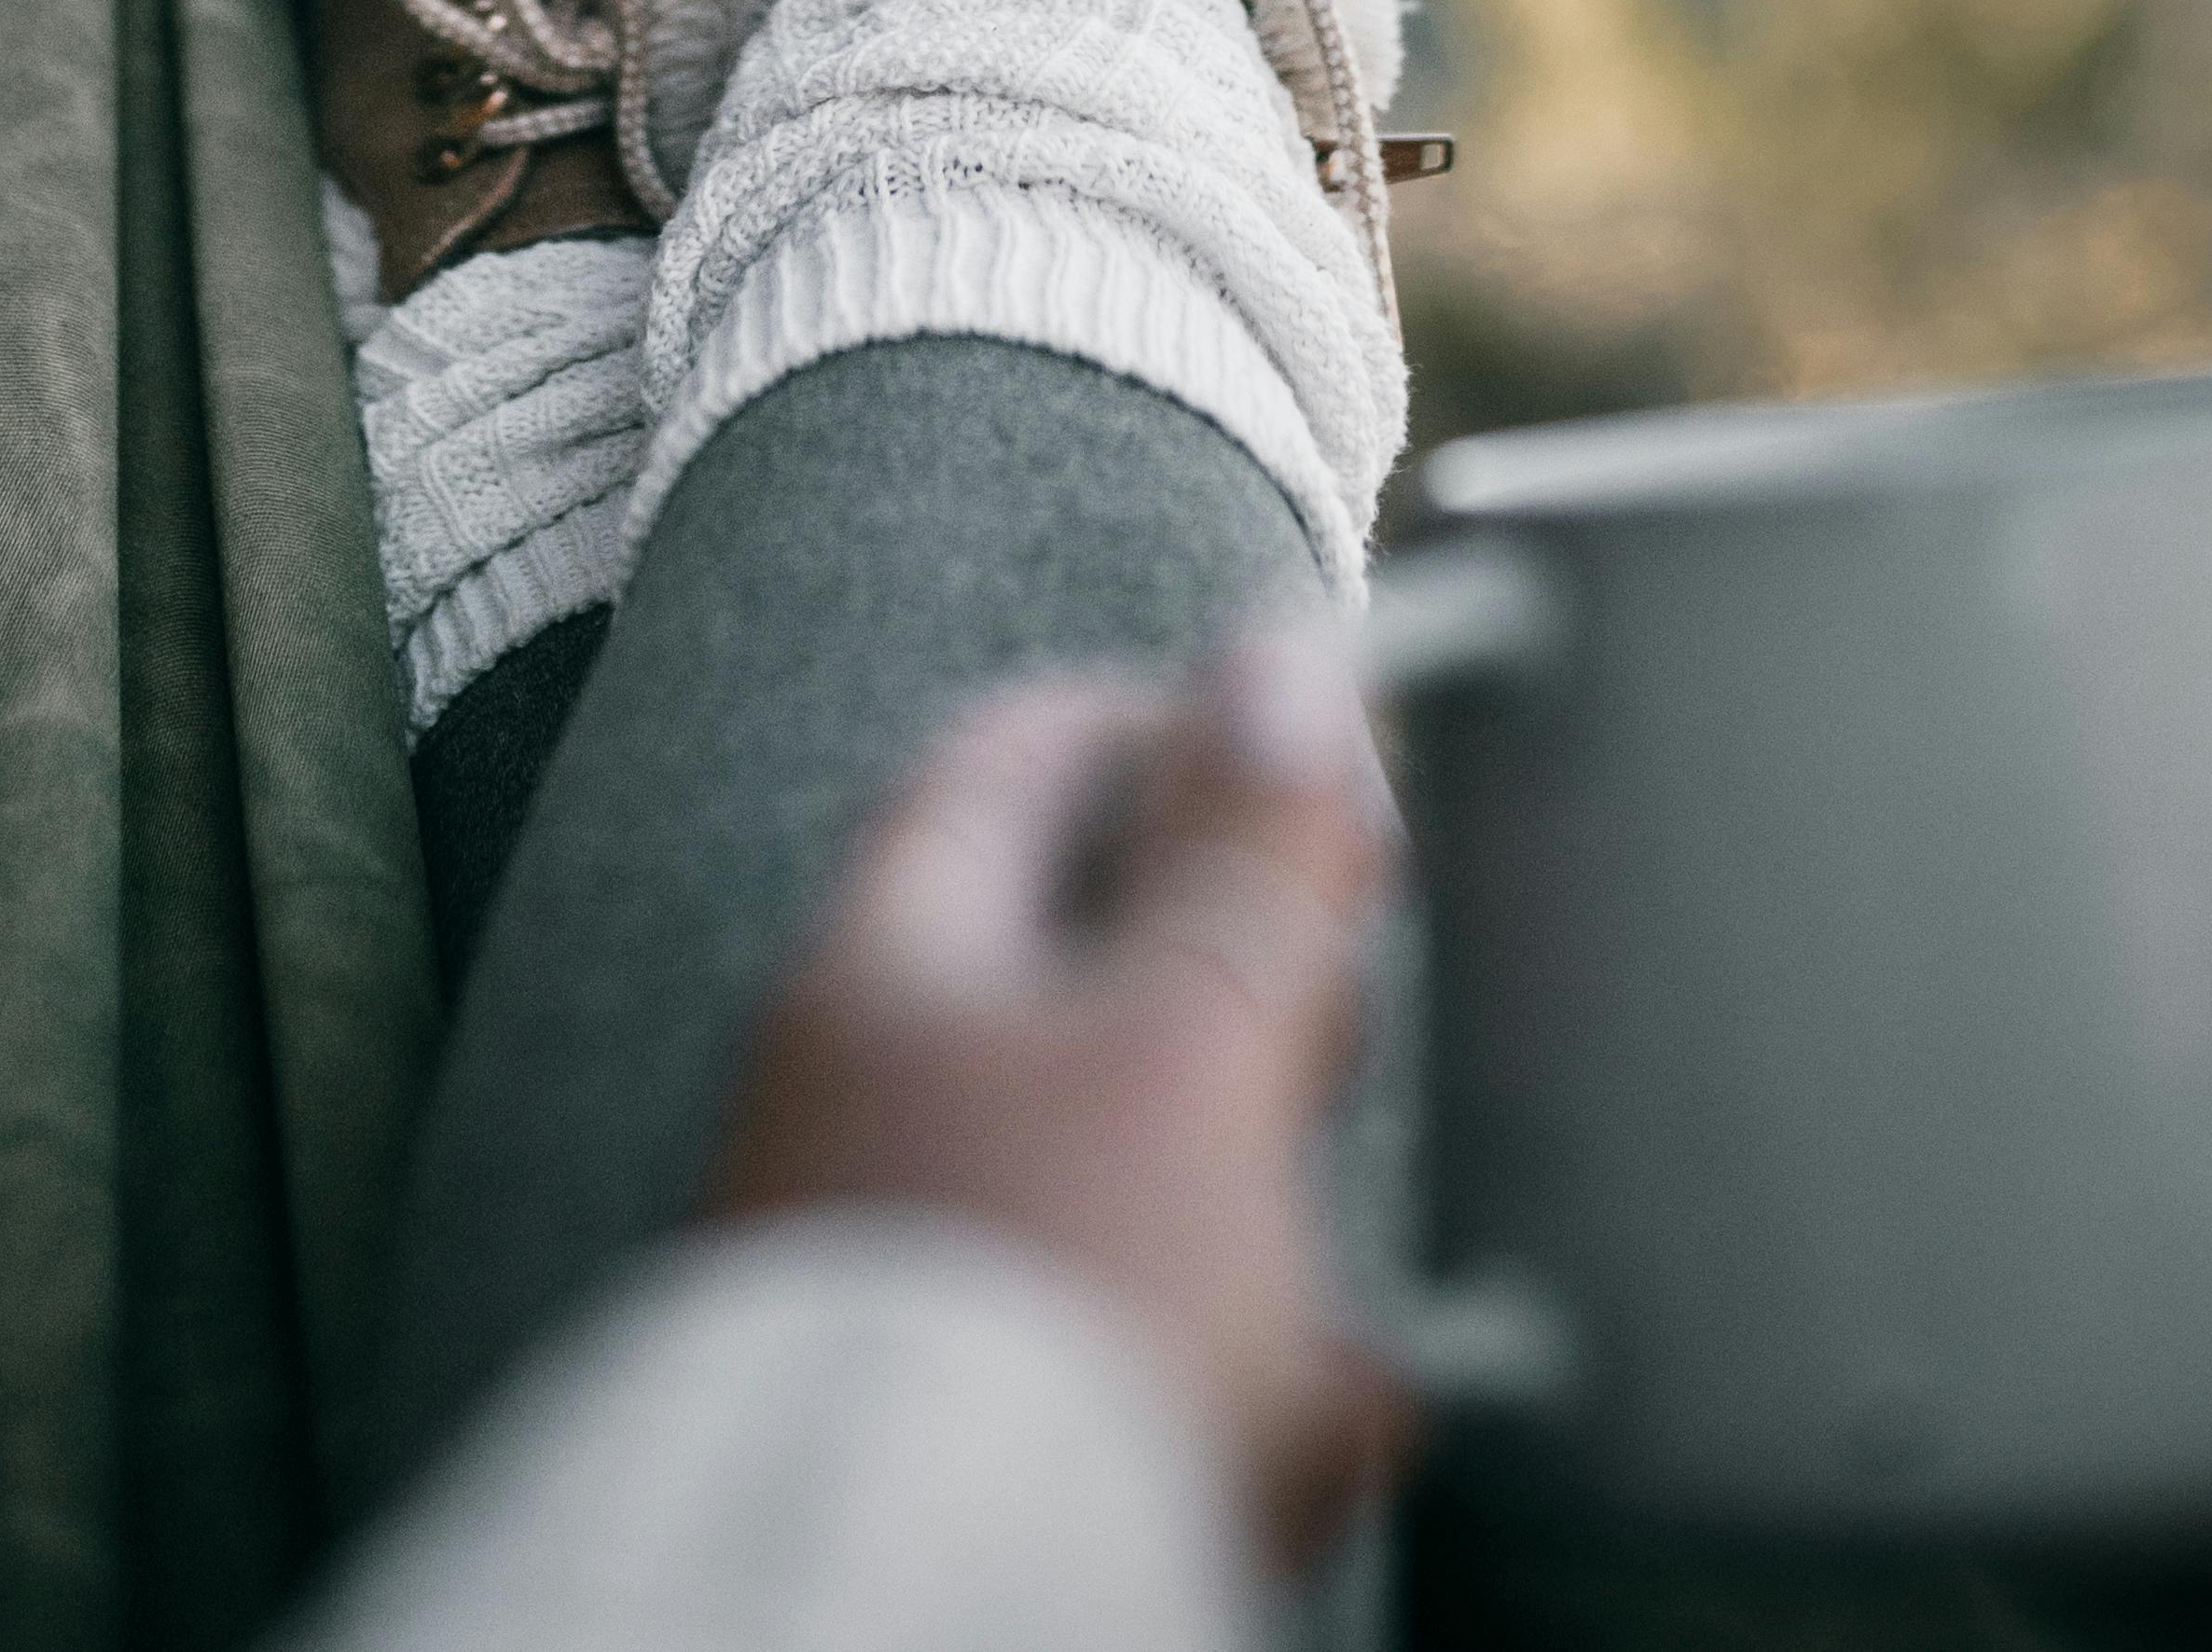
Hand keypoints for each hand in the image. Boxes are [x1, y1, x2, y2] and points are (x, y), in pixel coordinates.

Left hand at [702, 619, 1415, 1570]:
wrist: (935, 1613)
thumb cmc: (1039, 1311)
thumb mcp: (1186, 1045)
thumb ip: (1244, 853)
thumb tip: (1280, 655)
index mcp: (888, 971)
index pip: (1018, 760)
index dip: (1169, 718)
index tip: (1306, 733)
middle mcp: (870, 1105)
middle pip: (1092, 978)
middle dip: (1245, 1003)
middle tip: (1335, 1026)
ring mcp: (914, 1268)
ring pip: (1137, 1189)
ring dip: (1264, 1223)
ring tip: (1342, 1301)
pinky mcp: (974, 1418)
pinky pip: (1140, 1362)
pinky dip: (1248, 1382)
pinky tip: (1326, 1415)